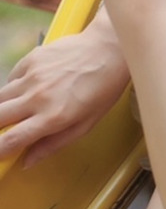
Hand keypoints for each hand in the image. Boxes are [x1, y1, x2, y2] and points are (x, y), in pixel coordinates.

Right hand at [0, 20, 129, 168]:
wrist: (110, 47)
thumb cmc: (104, 87)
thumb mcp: (86, 124)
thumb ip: (54, 144)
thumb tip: (27, 161)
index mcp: (52, 117)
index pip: (10, 140)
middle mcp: (38, 97)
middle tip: (5, 130)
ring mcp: (33, 75)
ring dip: (2, 108)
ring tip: (14, 111)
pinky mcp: (33, 57)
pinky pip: (11, 77)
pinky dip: (12, 87)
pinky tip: (26, 89)